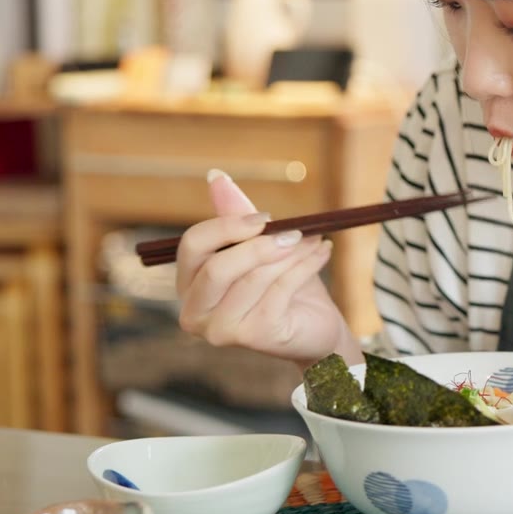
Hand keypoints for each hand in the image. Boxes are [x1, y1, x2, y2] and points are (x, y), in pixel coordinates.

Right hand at [175, 169, 358, 365]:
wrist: (316, 327)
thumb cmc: (283, 286)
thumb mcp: (260, 246)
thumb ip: (237, 216)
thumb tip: (215, 176)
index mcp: (189, 284)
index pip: (192, 246)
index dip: (228, 226)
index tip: (266, 217)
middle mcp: (194, 312)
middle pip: (218, 268)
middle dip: (260, 244)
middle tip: (295, 231)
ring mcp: (221, 330)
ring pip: (254, 278)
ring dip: (291, 253)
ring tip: (315, 240)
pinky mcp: (253, 337)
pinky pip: (280, 290)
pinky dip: (306, 266)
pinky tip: (323, 253)